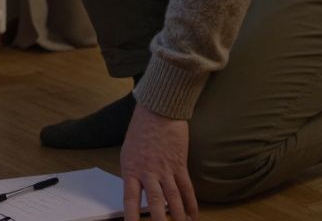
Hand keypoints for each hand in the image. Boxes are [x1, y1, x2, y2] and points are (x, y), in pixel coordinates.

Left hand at [120, 104, 198, 220]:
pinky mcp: (180, 165)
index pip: (130, 198)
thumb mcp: (128, 154)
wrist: (158, 111)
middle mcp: (149, 172)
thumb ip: (133, 175)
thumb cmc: (140, 131)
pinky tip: (193, 216)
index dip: (131, 216)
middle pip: (155, 202)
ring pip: (174, 198)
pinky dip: (191, 204)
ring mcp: (166, 169)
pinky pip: (187, 188)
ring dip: (178, 217)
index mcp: (132, 170)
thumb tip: (137, 194)